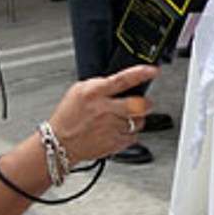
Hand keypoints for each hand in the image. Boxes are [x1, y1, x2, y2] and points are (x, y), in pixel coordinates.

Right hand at [44, 64, 158, 163]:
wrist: (60, 143)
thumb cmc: (68, 116)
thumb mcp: (78, 90)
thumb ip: (101, 84)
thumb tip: (122, 81)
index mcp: (94, 93)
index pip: (122, 80)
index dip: (141, 73)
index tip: (153, 70)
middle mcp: (104, 110)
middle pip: (139, 105)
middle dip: (146, 103)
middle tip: (144, 103)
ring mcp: (110, 128)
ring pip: (138, 122)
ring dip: (135, 120)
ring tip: (121, 119)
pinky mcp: (114, 144)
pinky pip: (133, 137)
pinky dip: (128, 134)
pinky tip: (117, 131)